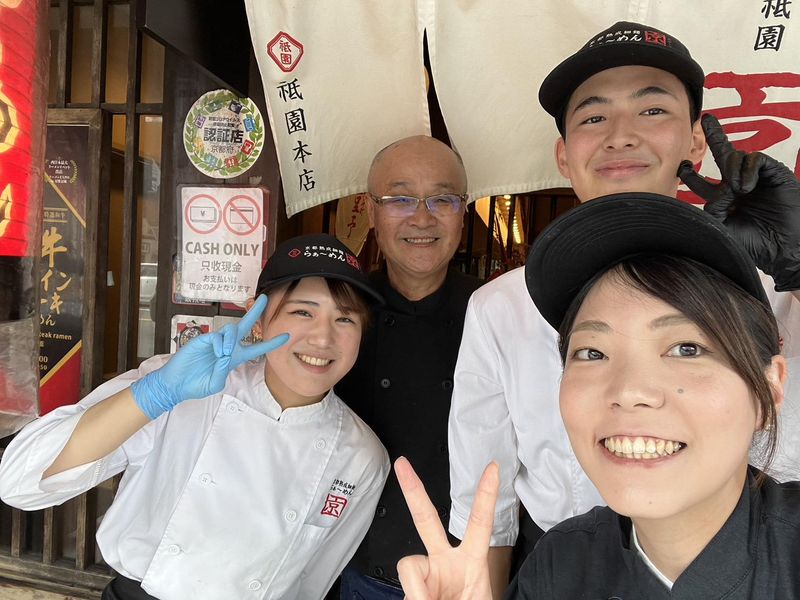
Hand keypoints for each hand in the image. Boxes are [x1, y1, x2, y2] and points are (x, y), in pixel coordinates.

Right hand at [131, 295, 288, 418]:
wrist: (176, 384)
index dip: (271, 343)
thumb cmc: (196, 384)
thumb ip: (222, 373)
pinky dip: (219, 344)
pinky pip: (216, 337)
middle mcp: (227, 347)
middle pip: (245, 326)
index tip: (285, 336)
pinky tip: (217, 353)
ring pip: (231, 330)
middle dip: (255, 312)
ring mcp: (215, 342)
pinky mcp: (203, 339)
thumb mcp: (215, 385)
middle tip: (265, 299)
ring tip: (225, 352)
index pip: (256, 348)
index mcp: (234, 358)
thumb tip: (225, 356)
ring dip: (232, 340)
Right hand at [396, 457, 497, 599]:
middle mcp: (445, 564)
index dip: (486, 495)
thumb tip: (416, 594)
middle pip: (426, 521)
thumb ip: (436, 594)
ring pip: (409, 566)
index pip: (479, 524)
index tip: (493, 468)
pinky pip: (406, 593)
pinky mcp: (410, 593)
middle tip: (403, 464)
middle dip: (414, 490)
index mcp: (472, 564)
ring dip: (419, 591)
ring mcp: (425, 578)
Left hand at [678, 113, 799, 290]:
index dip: (691, 176)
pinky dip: (747, 170)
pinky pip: (755, 159)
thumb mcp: (721, 228)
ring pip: (736, 156)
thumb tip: (708, 195)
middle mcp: (739, 184)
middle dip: (714, 135)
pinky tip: (747, 187)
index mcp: (724, 200)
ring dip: (732, 170)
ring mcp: (756, 177)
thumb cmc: (754, 244)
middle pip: (723, 155)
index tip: (681, 168)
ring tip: (738, 191)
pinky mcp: (773, 172)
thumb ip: (710, 210)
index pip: (703, 183)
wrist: (783, 247)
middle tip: (704, 119)